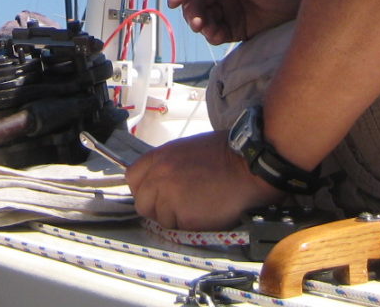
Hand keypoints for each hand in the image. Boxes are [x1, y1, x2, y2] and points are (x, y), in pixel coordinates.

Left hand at [126, 132, 281, 229]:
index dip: (143, 189)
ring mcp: (169, 198)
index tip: (154, 194)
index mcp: (159, 158)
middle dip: (156, 208)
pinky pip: (179, 228)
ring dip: (175, 218)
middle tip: (177, 206)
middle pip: (142, 203)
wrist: (247, 166)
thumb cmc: (223, 155)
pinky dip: (190, 225)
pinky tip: (205, 212)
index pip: (132, 178)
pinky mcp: (184, 217)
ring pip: (161, 219)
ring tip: (197, 205)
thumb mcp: (186, 150)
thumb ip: (167, 166)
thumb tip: (158, 182)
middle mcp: (158, 177)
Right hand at [167, 0, 309, 44]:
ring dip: (200, 23)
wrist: (313, 5)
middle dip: (191, 9)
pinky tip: (217, 37)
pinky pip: (217, 31)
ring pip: (203, 15)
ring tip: (209, 31)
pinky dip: (212, 35)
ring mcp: (230, 6)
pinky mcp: (238, 27)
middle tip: (197, 22)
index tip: (174, 0)